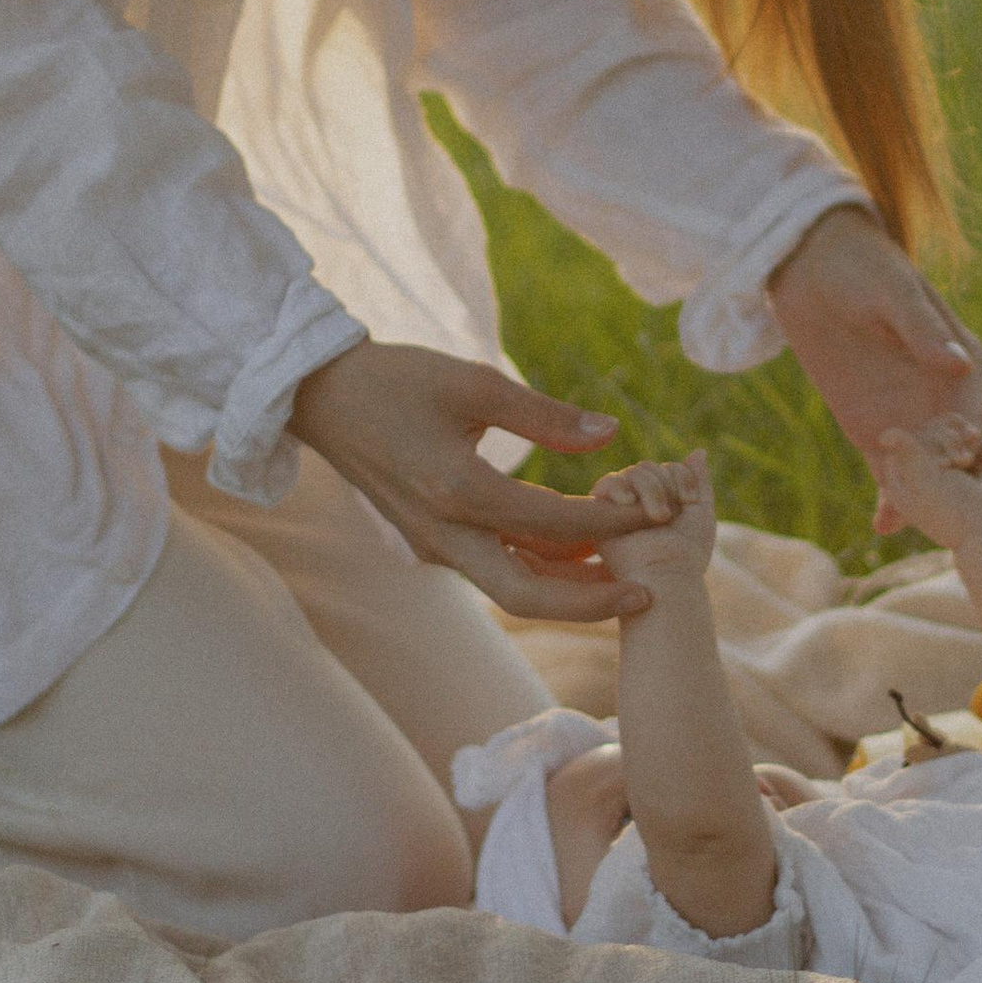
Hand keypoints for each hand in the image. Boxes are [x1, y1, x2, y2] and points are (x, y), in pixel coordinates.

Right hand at [288, 338, 648, 621]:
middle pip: (527, 596)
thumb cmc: (397, 380)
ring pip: (511, 587)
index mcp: (457, 491)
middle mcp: (445, 532)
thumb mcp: (475, 382)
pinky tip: (580, 555)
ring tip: (626, 578)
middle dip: (591, 602)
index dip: (613, 524)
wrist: (323, 398)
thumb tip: (610, 434)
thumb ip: (545, 414)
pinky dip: (539, 568)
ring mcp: (435, 543)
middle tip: (647, 595)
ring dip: (567, 590)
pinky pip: (494, 567)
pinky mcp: (433, 540)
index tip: (658, 515)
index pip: (554, 523)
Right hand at [591, 451, 719, 589]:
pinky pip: (608, 483)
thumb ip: (698, 481)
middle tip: (668, 516)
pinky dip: (622, 488)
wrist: (667, 573)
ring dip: (651, 490)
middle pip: (649, 467)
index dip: (682, 477)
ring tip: (656, 518)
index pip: (668, 468)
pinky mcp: (599, 514)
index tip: (689, 502)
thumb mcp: (701, 512)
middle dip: (665, 486)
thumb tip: (698, 451)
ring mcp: (618, 507)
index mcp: (661, 501)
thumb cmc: (687, 552)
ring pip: (633, 472)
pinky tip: (630, 505)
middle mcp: (638, 503)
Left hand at [767, 207, 981, 517]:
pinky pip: (886, 467)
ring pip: (922, 467)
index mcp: (962, 359)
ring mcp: (907, 414)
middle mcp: (940, 394)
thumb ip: (921, 329)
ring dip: (918, 498)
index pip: (972, 413)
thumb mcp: (891, 292)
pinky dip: (888, 495)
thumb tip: (959, 365)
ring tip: (904, 524)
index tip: (953, 470)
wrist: (810, 266)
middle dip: (946, 484)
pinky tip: (882, 525)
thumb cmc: (861, 265)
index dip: (965, 444)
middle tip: (930, 514)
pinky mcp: (872, 426)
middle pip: (952, 451)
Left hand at [863, 414, 981, 554]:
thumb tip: (883, 435)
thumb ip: (907, 453)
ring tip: (971, 458)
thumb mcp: (925, 481)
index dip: (923, 443)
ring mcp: (947, 474)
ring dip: (967, 443)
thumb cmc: (953, 509)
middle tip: (960, 462)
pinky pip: (975, 446)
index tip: (941, 461)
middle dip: (949, 442)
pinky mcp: (971, 471)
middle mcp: (921, 478)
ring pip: (954, 439)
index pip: (902, 445)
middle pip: (930, 437)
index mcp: (900, 484)